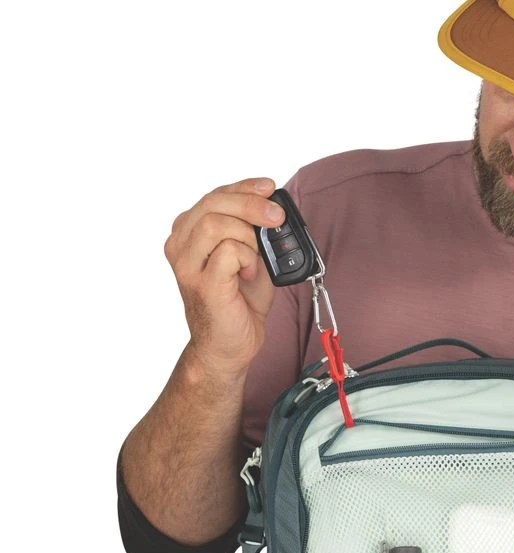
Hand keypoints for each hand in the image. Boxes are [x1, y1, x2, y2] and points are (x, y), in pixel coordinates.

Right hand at [163, 177, 282, 379]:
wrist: (229, 347)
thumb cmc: (239, 304)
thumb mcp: (251, 259)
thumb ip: (254, 234)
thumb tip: (274, 209)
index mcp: (188, 235)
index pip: (213, 196)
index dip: (243, 187)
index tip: (269, 186)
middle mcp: (180, 246)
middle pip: (212, 203)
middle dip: (250, 204)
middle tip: (276, 216)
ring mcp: (187, 265)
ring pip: (216, 224)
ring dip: (247, 237)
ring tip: (255, 260)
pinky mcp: (202, 283)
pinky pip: (228, 251)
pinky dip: (247, 259)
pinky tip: (249, 275)